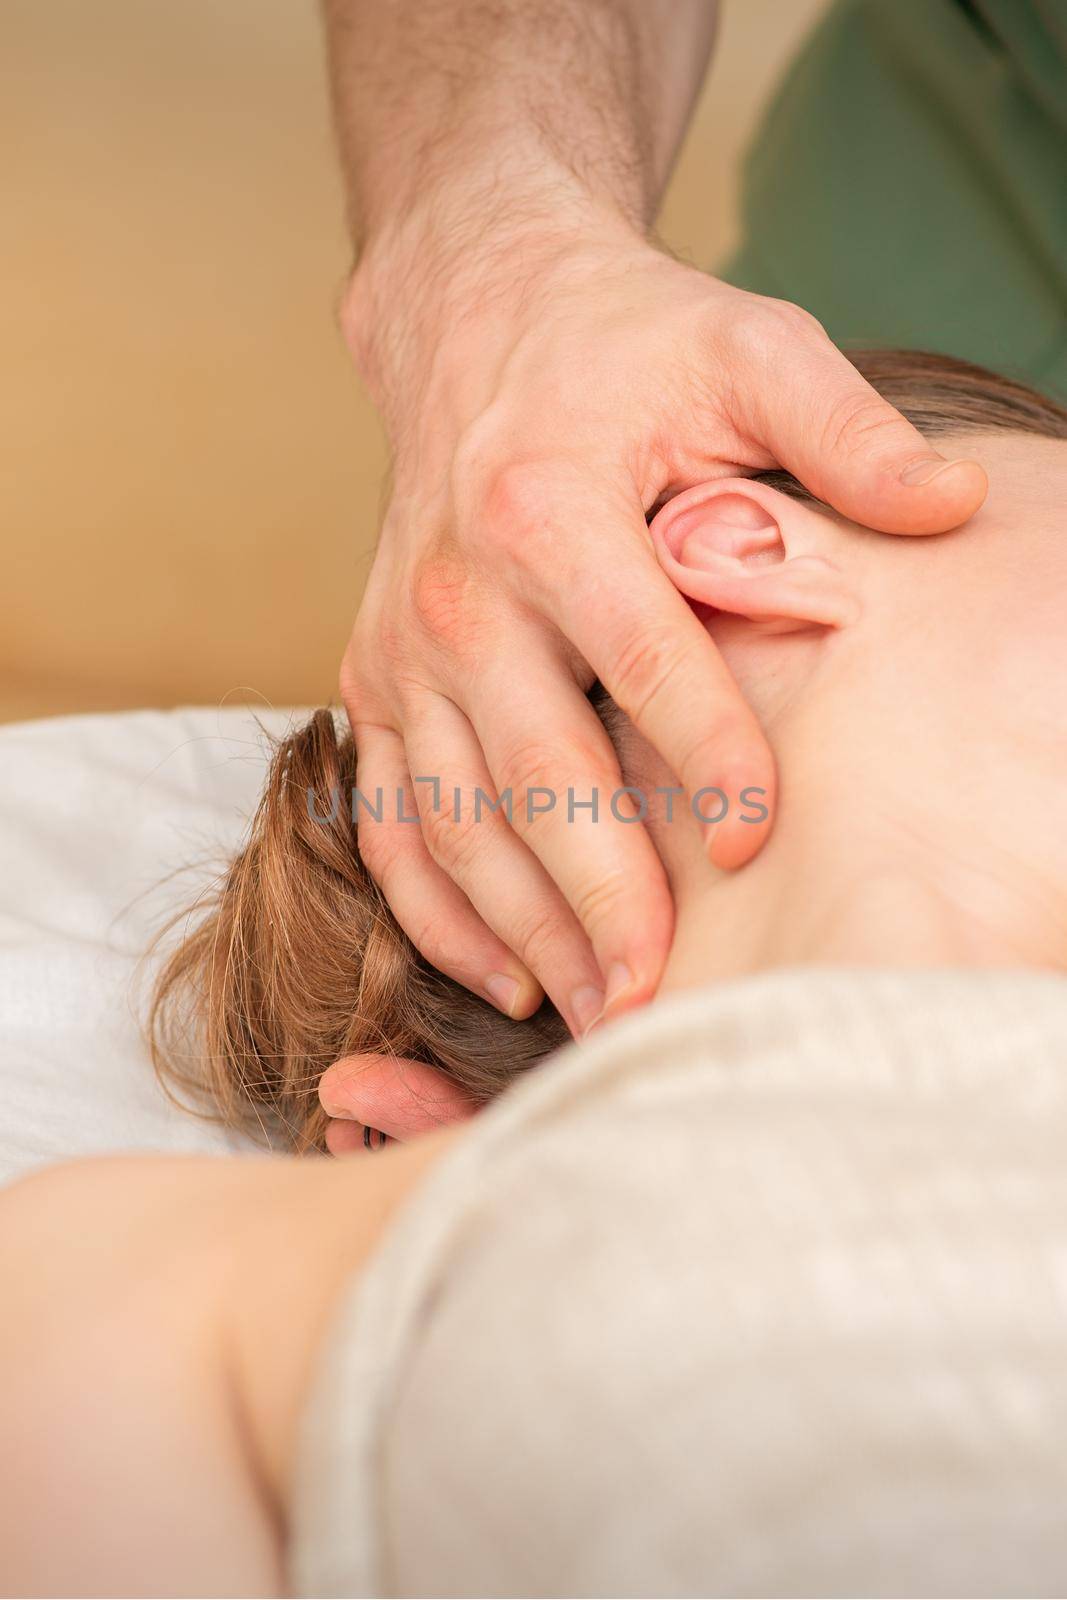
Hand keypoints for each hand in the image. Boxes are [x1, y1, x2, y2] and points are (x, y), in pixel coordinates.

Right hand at [339, 210, 987, 1046]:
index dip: (704, 751)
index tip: (762, 838)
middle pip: (532, 767)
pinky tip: (508, 973)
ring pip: (454, 815)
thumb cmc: (624, 347)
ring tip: (599, 1013)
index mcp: (548, 508)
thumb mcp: (745, 347)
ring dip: (523, 927)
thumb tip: (952, 505)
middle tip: (660, 995)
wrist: (475, 319)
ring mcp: (402, 647)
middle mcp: (457, 591)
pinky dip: (436, 908)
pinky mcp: (375, 681)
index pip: (640, 654)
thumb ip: (843, 428)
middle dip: (599, 891)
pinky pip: (389, 817)